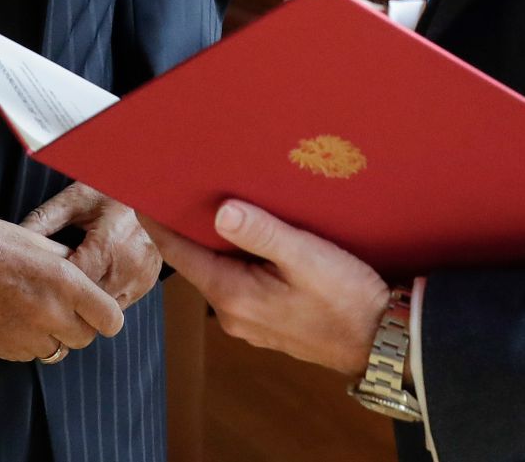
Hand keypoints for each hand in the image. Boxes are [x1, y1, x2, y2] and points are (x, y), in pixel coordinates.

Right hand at [0, 216, 123, 361]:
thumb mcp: (41, 242)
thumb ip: (70, 263)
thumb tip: (88, 276)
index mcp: (66, 283)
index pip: (110, 320)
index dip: (107, 315)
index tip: (99, 309)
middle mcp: (50, 314)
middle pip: (85, 339)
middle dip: (79, 326)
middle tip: (63, 306)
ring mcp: (25, 336)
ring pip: (56, 350)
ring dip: (51, 336)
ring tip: (31, 309)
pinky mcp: (3, 350)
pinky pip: (28, 354)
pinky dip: (26, 342)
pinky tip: (12, 317)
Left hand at [23, 182, 161, 309]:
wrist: (152, 189)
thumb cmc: (109, 191)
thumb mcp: (74, 199)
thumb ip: (44, 219)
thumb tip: (13, 239)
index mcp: (109, 242)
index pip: (75, 281)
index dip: (54, 285)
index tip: (37, 283)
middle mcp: (129, 264)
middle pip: (89, 300)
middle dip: (68, 298)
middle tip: (47, 290)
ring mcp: (142, 276)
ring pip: (105, 308)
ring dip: (87, 303)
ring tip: (69, 289)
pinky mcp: (148, 282)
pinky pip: (120, 303)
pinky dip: (103, 298)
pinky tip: (91, 284)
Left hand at [144, 200, 389, 378]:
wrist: (381, 342)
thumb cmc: (347, 299)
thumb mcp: (306, 257)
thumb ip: (262, 233)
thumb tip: (219, 210)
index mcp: (232, 295)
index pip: (178, 253)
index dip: (158, 221)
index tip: (143, 190)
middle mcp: (231, 312)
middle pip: (196, 259)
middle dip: (190, 224)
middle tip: (186, 182)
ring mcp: (248, 320)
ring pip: (219, 270)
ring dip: (217, 240)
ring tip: (220, 200)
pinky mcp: (266, 320)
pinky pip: (239, 281)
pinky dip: (238, 257)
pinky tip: (254, 236)